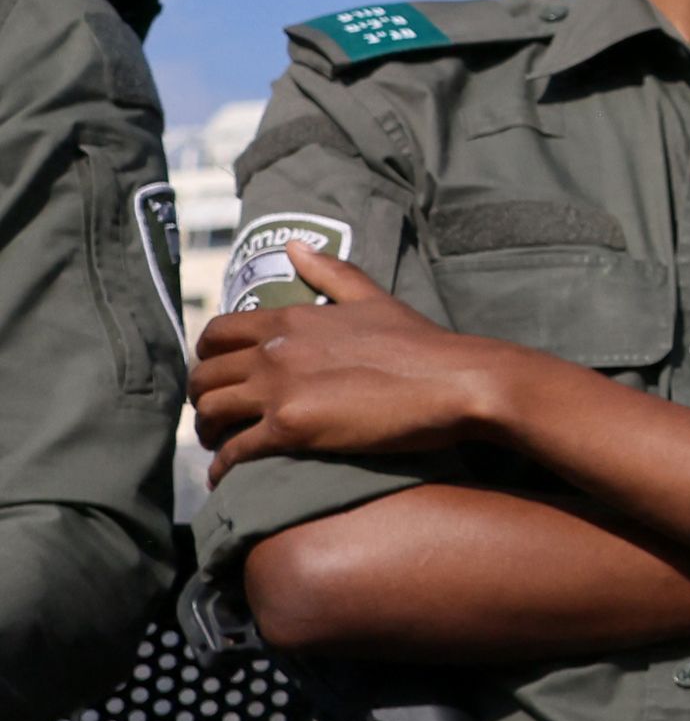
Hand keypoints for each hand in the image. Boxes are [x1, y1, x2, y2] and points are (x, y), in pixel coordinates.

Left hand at [191, 254, 534, 472]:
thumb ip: (330, 271)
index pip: (217, 333)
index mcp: (289, 320)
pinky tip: (228, 475)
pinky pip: (236, 451)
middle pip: (205, 375)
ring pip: (211, 412)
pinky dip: (224, 466)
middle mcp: (274, 352)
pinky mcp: (292, 429)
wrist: (457, 382)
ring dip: (207, 432)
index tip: (218, 374)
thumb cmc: (423, 344)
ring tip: (219, 445)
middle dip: (202, 398)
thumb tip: (294, 245)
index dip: (207, 356)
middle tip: (215, 417)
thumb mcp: (374, 298)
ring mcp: (280, 390)